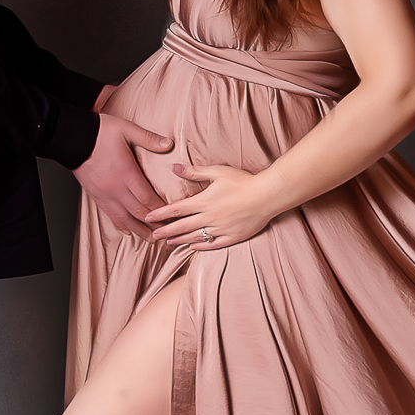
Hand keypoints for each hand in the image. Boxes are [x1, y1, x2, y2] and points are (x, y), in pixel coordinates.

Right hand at [77, 106, 171, 238]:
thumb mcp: (126, 129)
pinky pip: (110, 215)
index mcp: (126, 173)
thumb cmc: (99, 132)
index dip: (162, 210)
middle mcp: (115, 188)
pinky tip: (128, 230)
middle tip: (167, 231)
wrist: (72, 137)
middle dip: (154, 224)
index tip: (172, 215)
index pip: (148, 199)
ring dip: (139, 230)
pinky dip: (121, 225)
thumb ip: (148, 138)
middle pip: (138, 213)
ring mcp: (105, 195)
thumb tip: (168, 144)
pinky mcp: (96, 196)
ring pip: (125, 219)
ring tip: (151, 238)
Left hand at [147, 163, 282, 251]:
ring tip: (168, 242)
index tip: (147, 217)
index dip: (160, 214)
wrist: (267, 196)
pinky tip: (192, 246)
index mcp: (203, 202)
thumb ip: (195, 172)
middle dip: (165, 231)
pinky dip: (200, 246)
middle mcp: (209, 218)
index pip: (175, 210)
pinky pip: (212, 244)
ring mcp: (220, 229)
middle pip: (181, 227)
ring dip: (179, 239)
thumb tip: (175, 168)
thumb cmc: (243, 181)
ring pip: (194, 237)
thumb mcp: (218, 172)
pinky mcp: (232, 237)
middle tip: (152, 236)